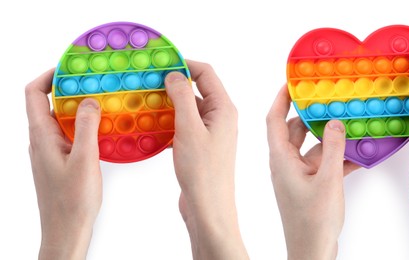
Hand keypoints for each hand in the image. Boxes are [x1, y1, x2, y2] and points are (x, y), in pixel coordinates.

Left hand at [27, 69, 101, 258]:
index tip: (70, 68)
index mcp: (41, 136)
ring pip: (61, 120)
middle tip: (94, 81)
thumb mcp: (84, 160)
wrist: (65, 231)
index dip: (48, 76)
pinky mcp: (60, 161)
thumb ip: (86, 127)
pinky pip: (70, 135)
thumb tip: (89, 100)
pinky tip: (105, 130)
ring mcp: (50, 151)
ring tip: (104, 102)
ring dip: (80, 108)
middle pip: (48, 103)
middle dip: (70, 89)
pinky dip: (85, 126)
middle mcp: (41, 140)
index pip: (33, 94)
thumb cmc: (71, 201)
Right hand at [164, 61, 248, 258]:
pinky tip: (149, 125)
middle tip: (146, 80)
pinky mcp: (200, 146)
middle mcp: (220, 117)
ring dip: (167, 104)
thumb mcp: (189, 129)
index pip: (206, 73)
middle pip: (195, 89)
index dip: (184, 63)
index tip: (160, 62)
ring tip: (143, 100)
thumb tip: (176, 74)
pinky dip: (167, 122)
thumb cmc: (203, 172)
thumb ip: (181, 98)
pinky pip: (182, 126)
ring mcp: (211, 132)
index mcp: (224, 109)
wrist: (207, 207)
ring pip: (186, 109)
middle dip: (172, 83)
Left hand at [267, 85, 358, 258]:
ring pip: (313, 146)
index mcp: (281, 160)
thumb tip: (336, 122)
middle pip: (295, 129)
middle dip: (311, 113)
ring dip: (330, 136)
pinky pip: (324, 163)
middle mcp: (286, 165)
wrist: (312, 251)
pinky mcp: (310, 186)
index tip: (292, 81)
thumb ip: (334, 148)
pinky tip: (357, 153)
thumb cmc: (312, 223)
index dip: (282, 98)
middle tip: (326, 98)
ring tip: (347, 123)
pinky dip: (338, 156)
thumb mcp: (328, 179)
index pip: (274, 119)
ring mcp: (298, 176)